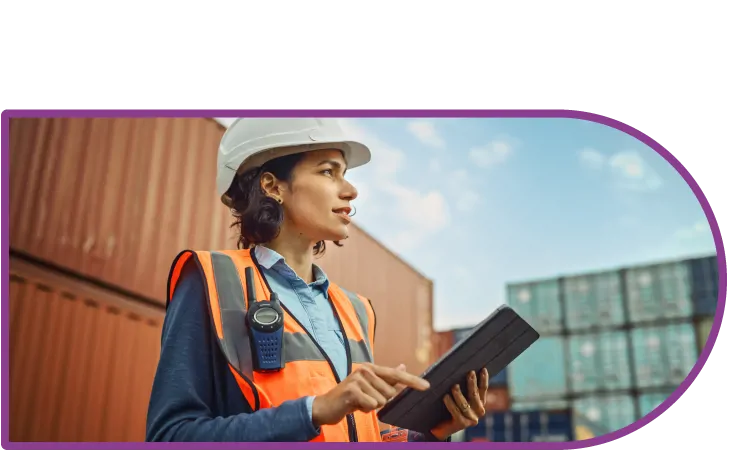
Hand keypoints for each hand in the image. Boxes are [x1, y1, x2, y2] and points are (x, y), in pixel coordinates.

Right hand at [311, 363, 429, 426]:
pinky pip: (371, 405)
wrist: (325, 406)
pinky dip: (364, 409)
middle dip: (381, 401)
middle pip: (390, 392)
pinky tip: (354, 406)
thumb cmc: (350, 398)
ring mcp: (358, 379)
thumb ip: (386, 378)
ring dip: (371, 406)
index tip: (426, 386)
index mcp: (371, 368)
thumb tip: (403, 365)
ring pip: (381, 400)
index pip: (396, 374)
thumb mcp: (369, 387)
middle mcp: (365, 370)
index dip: (412, 380)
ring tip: (359, 402)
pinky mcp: (352, 390)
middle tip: (365, 400)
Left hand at [430, 368, 488, 440]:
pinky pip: (456, 412)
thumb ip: (463, 386)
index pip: (483, 389)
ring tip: (454, 386)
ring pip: (465, 404)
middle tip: (470, 373)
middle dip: (472, 383)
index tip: (483, 369)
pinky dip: (450, 404)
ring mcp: (471, 418)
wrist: (442, 426)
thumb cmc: (451, 406)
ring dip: (459, 394)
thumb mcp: (460, 395)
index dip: (484, 379)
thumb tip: (461, 370)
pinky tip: (445, 397)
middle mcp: (479, 411)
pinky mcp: (462, 424)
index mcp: (480, 403)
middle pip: (475, 395)